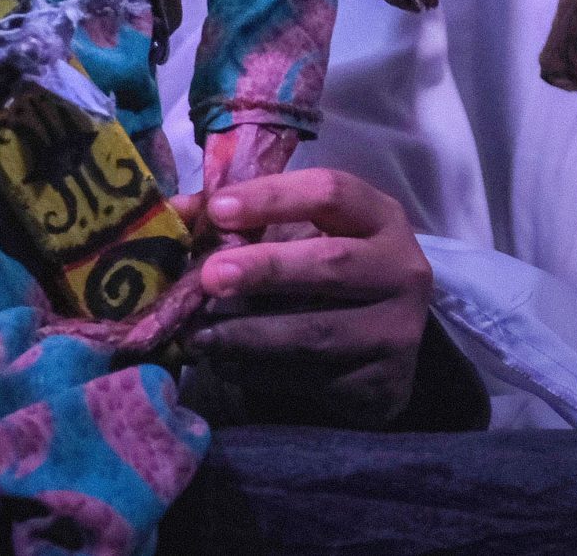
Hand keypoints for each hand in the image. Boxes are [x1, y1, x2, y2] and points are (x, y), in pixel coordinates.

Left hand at [188, 166, 434, 429]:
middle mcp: (402, 269)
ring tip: (199, 335)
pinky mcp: (384, 384)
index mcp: (380, 217)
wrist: (386, 343)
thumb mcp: (302, 235)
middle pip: (331, 262)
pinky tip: (225, 365)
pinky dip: (260, 373)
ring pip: (318, 332)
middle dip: (265, 268)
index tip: (219, 210)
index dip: (273, 197)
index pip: (331, 192)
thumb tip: (175, 212)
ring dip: (250, 334)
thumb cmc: (329, 272)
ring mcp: (397, 330)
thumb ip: (245, 220)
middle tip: (210, 277)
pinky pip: (312, 380)